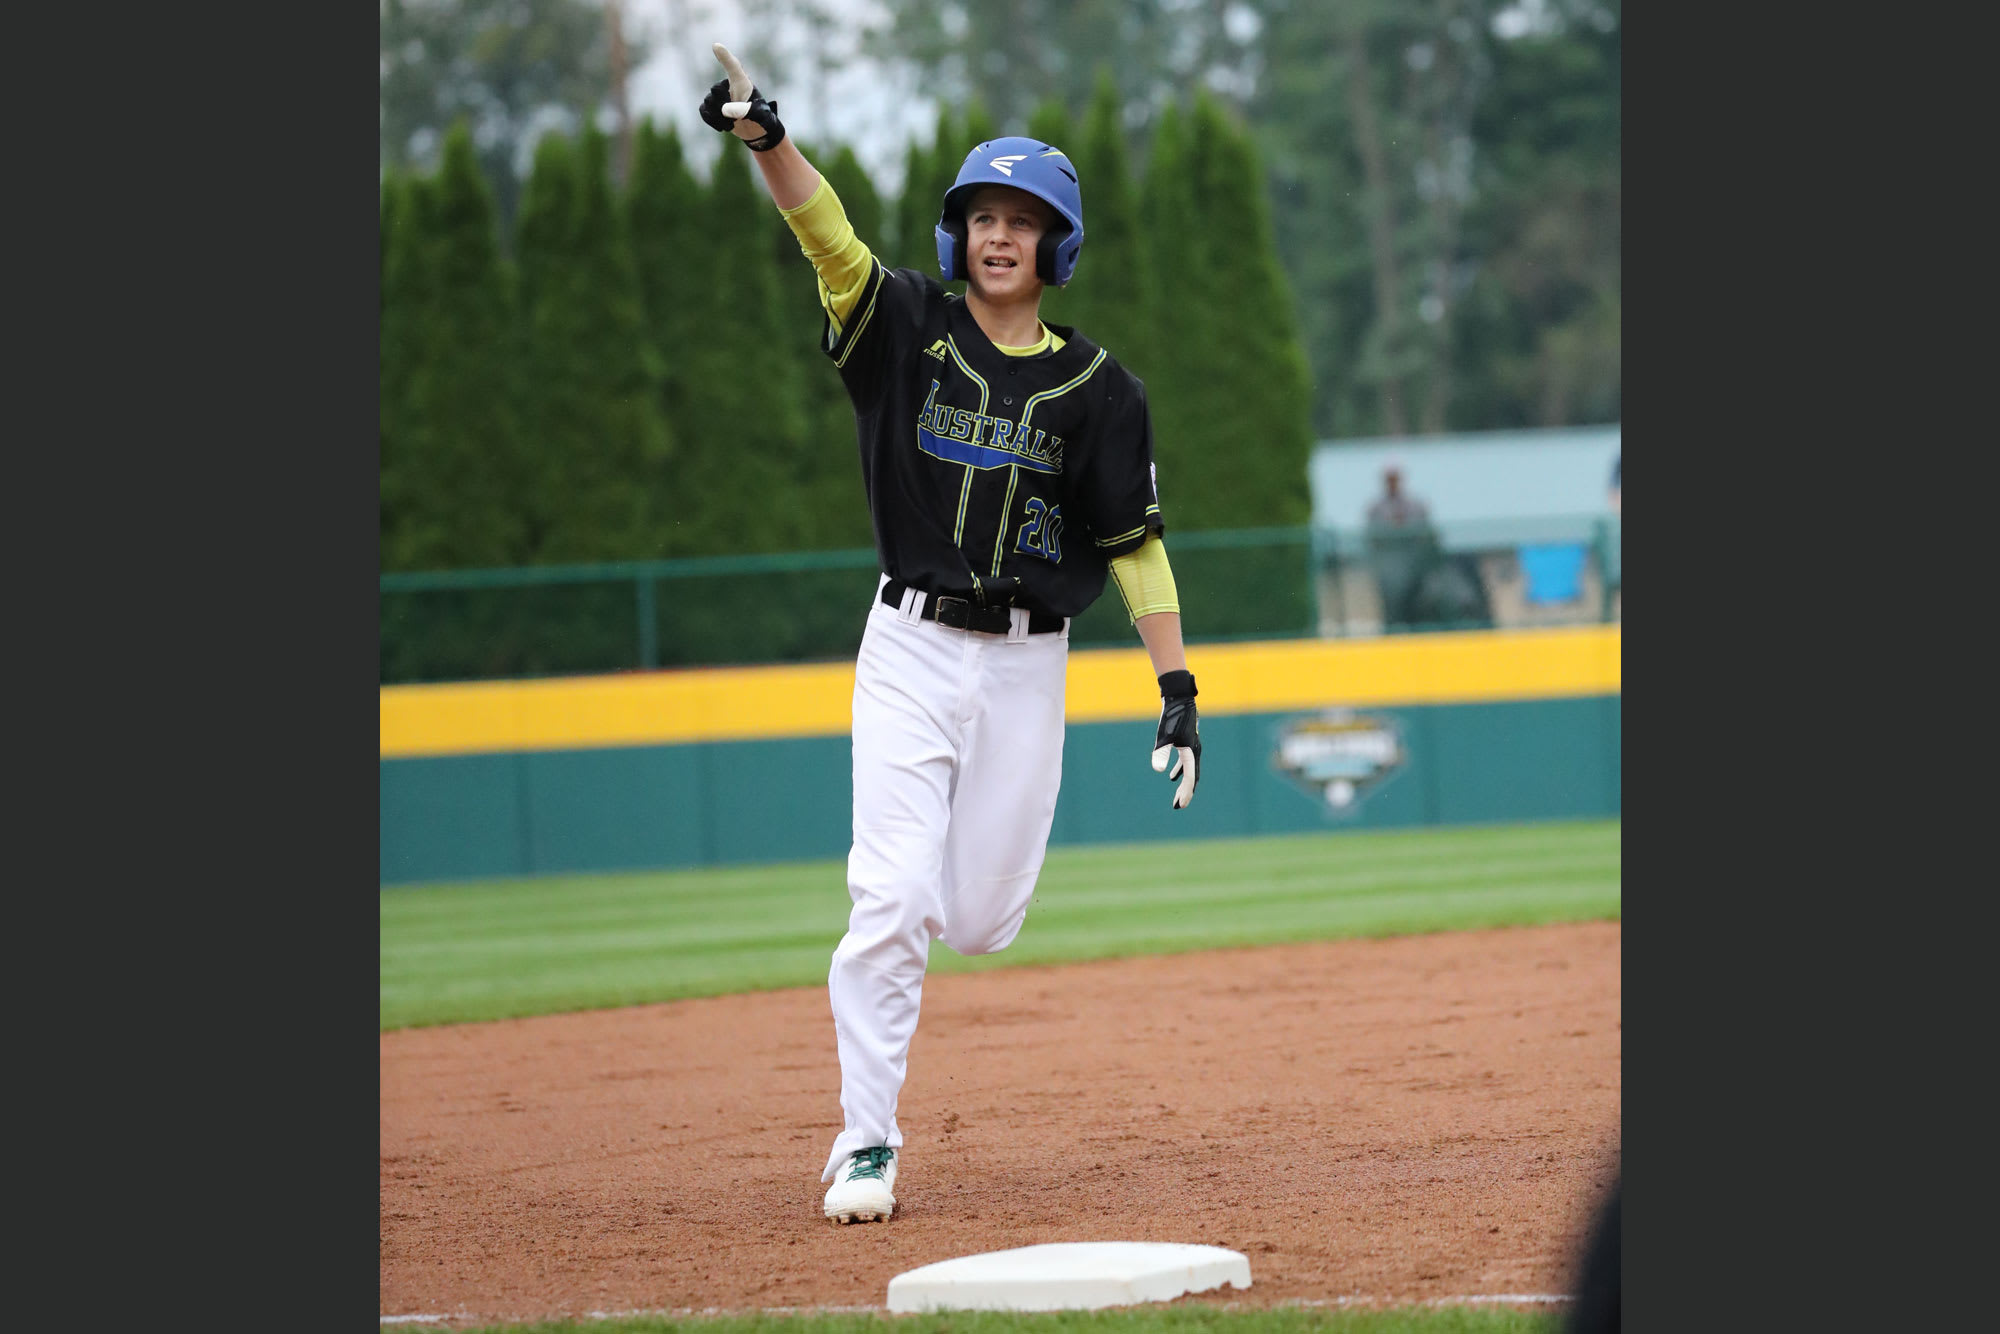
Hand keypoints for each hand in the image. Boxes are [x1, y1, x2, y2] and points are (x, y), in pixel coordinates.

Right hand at [700, 43, 786, 150]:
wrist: (754, 129)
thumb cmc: (760, 118)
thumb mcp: (758, 115)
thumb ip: (744, 110)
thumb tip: (724, 110)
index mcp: (742, 82)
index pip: (733, 66)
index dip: (724, 56)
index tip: (716, 46)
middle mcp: (729, 85)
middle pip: (715, 90)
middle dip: (723, 104)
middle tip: (737, 115)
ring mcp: (720, 95)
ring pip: (708, 102)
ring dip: (719, 116)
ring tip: (732, 121)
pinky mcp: (713, 105)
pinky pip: (704, 110)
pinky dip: (711, 120)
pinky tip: (723, 125)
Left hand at [1151, 670, 1200, 809]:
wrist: (1179, 699)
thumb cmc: (1171, 717)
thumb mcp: (1163, 737)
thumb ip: (1161, 753)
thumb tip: (1159, 771)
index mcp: (1191, 753)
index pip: (1190, 778)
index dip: (1185, 793)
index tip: (1180, 805)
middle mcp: (1194, 752)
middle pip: (1192, 778)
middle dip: (1186, 793)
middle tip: (1179, 806)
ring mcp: (1192, 748)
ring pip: (1190, 771)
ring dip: (1184, 784)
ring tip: (1177, 797)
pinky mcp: (1187, 744)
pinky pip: (1185, 763)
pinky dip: (1179, 771)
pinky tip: (1171, 777)